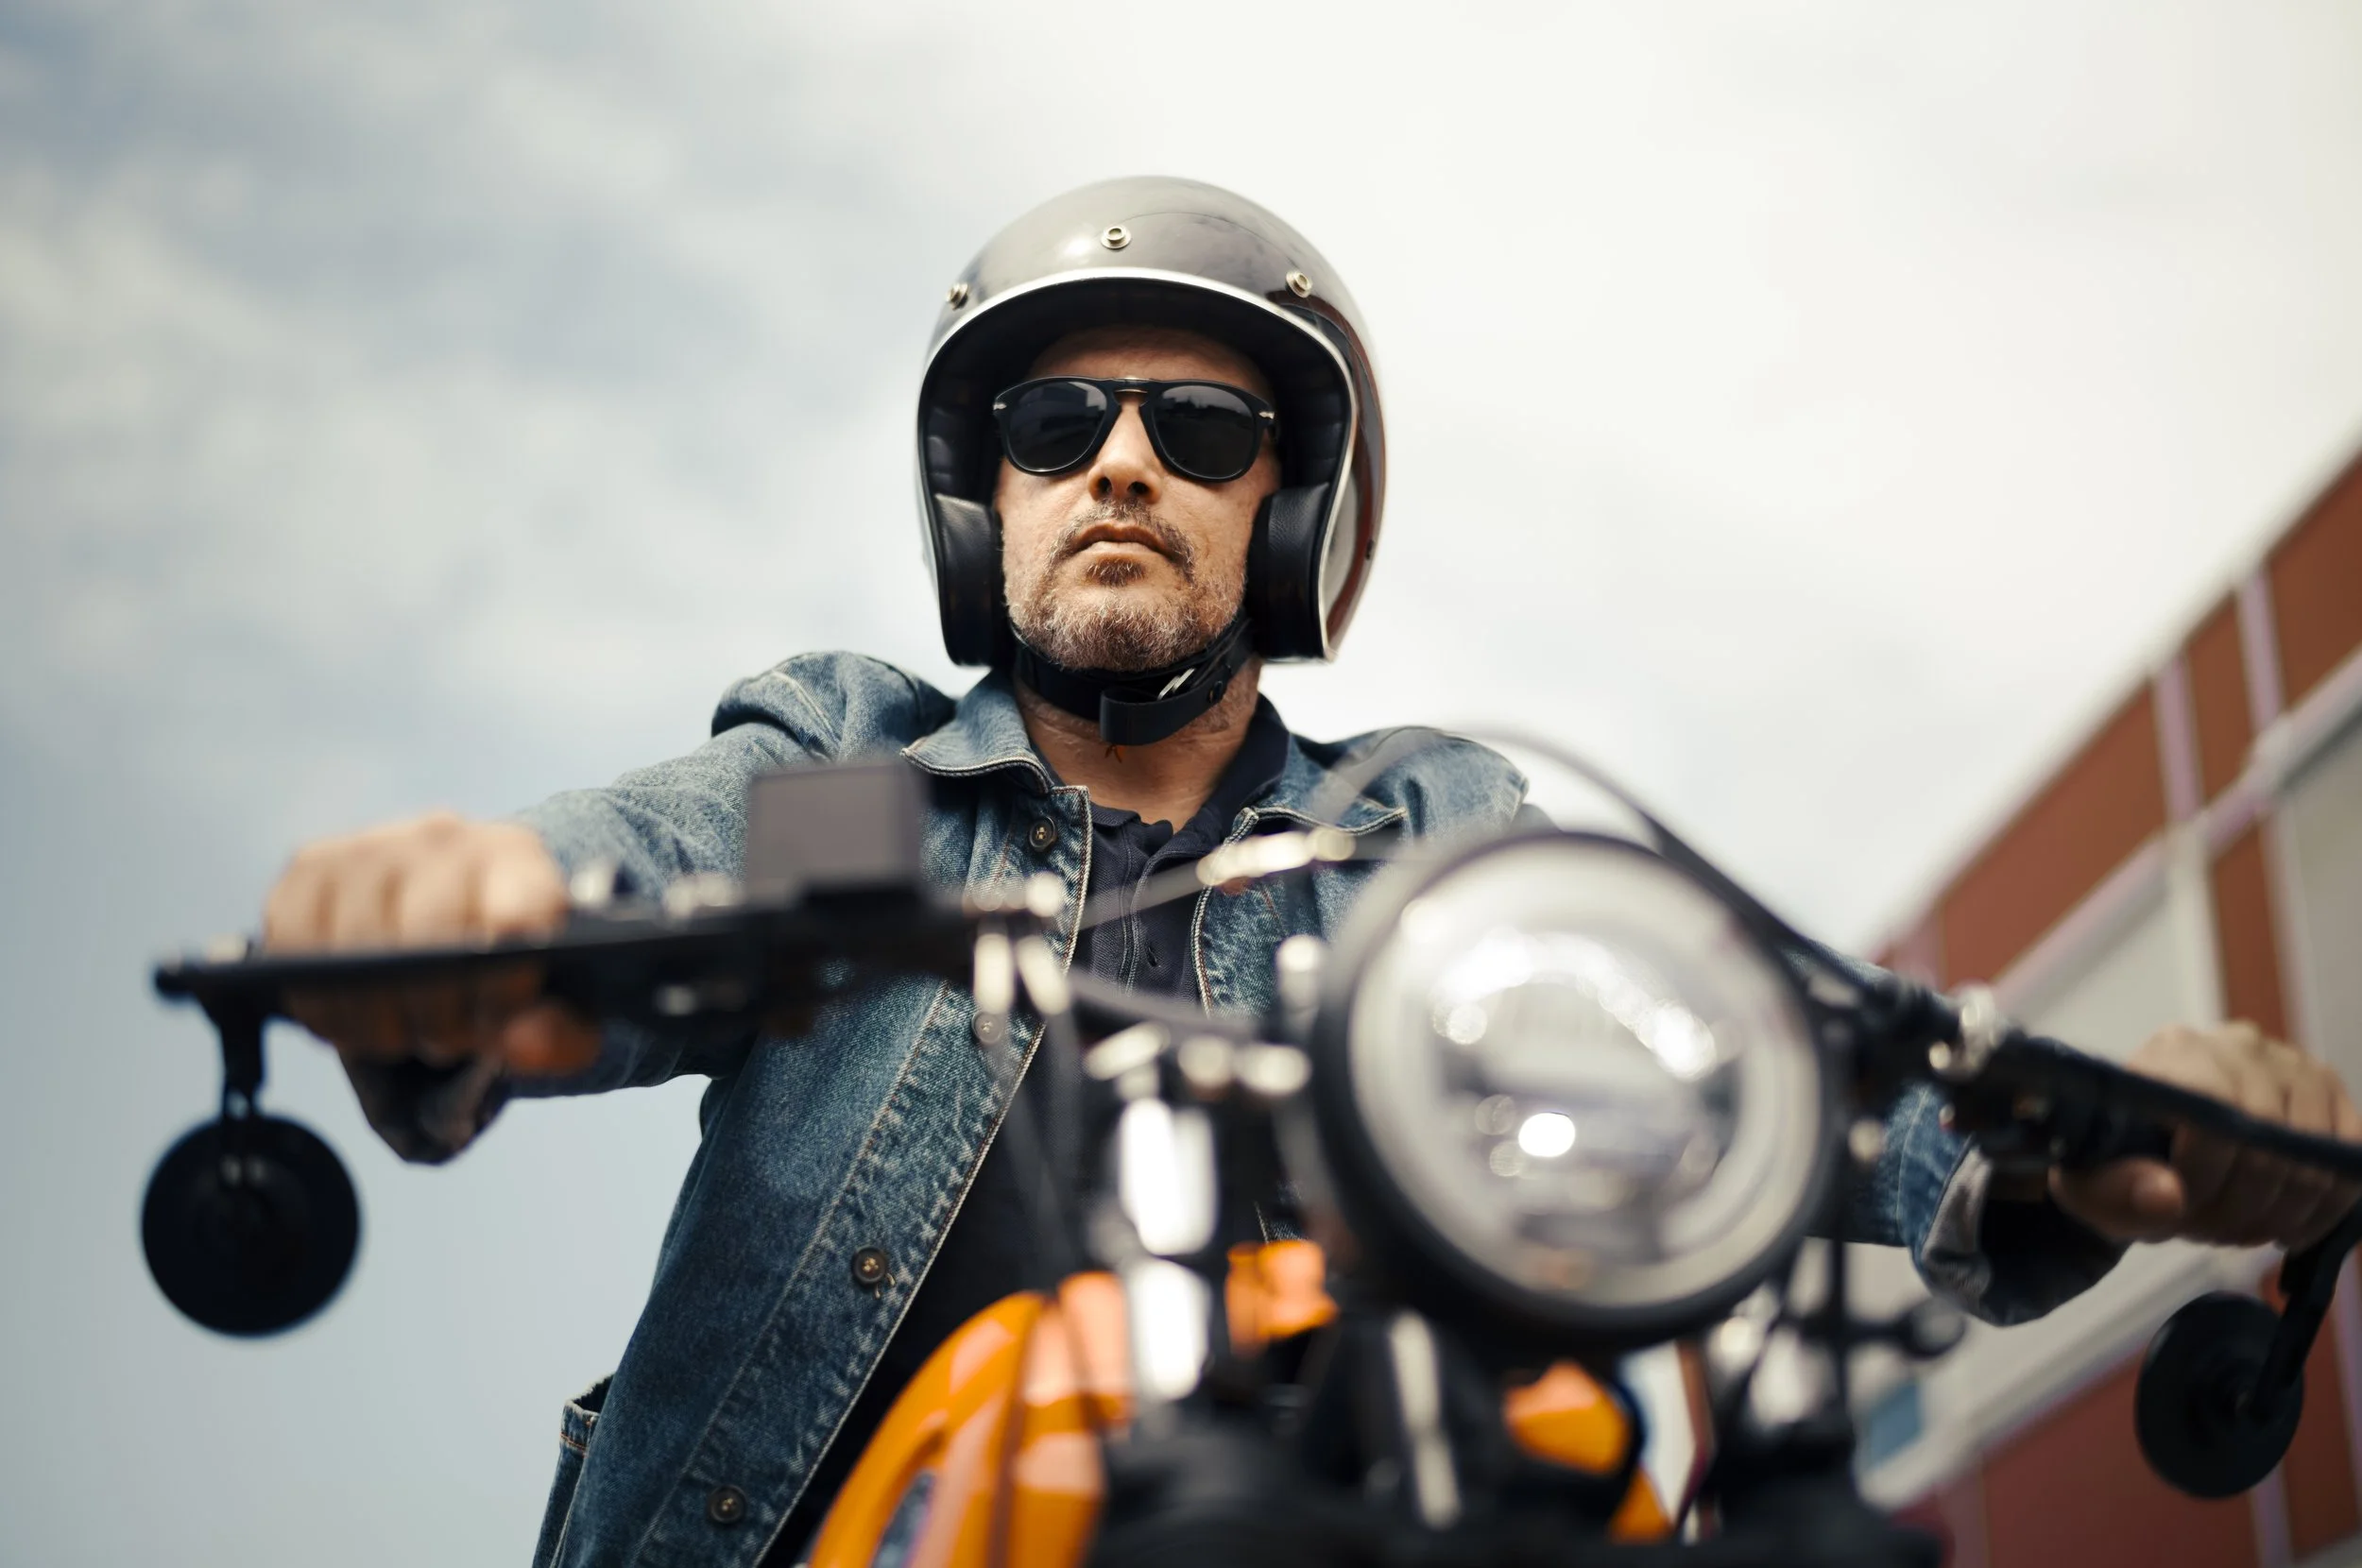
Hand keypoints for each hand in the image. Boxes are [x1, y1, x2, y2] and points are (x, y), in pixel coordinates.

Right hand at [262, 812, 599, 1074]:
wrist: (450, 926)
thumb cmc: (507, 971)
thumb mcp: (553, 1009)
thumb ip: (557, 1034)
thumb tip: (525, 1047)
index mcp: (519, 860)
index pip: (516, 915)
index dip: (504, 986)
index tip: (498, 1018)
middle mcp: (444, 836)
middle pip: (428, 939)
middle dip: (437, 1016)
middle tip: (445, 1039)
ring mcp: (371, 845)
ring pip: (355, 951)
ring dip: (375, 1019)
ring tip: (401, 1031)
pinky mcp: (308, 868)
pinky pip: (293, 949)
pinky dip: (319, 1002)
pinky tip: (349, 1016)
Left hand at [2050, 1022, 2361, 1250]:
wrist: (2152, 1149)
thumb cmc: (2118, 1163)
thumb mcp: (2091, 1187)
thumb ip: (2115, 1193)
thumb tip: (2168, 1195)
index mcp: (2172, 1054)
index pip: (2212, 1116)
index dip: (2203, 1181)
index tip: (2179, 1214)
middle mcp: (2237, 1045)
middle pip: (2268, 1142)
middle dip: (2239, 1209)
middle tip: (2210, 1235)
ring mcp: (2292, 1065)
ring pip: (2314, 1157)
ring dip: (2279, 1213)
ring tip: (2238, 1229)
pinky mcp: (2329, 1094)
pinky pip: (2350, 1158)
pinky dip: (2326, 1206)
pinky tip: (2287, 1227)